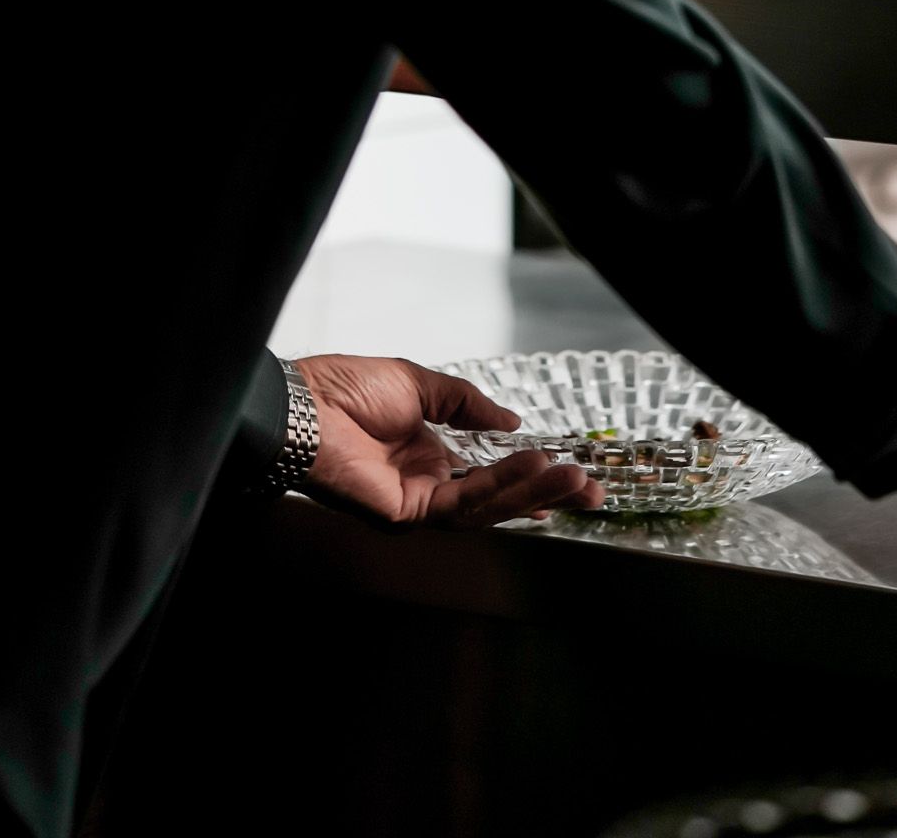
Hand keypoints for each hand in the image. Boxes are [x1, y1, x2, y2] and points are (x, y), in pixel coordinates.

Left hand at [294, 353, 603, 528]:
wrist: (304, 403)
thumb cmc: (346, 388)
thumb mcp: (418, 383)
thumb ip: (466, 404)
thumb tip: (512, 420)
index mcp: (428, 453)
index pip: (488, 473)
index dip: (528, 476)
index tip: (568, 475)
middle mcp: (428, 482)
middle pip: (497, 497)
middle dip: (545, 495)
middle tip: (591, 491)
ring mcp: (419, 501)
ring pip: (488, 505)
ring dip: (533, 491)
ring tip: (573, 478)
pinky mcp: (408, 513)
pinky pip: (463, 504)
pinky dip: (500, 487)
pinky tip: (533, 468)